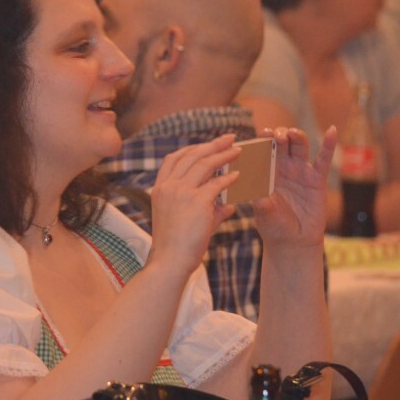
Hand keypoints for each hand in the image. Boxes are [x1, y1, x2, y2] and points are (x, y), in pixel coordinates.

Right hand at [149, 134, 239, 275]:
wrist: (170, 261)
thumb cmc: (175, 246)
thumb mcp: (184, 221)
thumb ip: (207, 209)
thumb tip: (228, 205)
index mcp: (160, 188)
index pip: (173, 159)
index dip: (191, 148)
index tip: (206, 145)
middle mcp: (169, 186)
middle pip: (192, 155)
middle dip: (212, 144)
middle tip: (229, 138)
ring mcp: (181, 192)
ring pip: (205, 164)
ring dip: (223, 155)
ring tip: (238, 151)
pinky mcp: (197, 201)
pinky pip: (217, 183)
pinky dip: (229, 178)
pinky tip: (239, 175)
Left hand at [252, 126, 336, 254]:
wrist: (293, 242)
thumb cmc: (274, 226)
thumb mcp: (263, 212)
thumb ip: (260, 200)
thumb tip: (256, 190)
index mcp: (266, 172)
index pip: (263, 150)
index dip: (263, 139)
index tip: (261, 134)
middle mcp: (283, 168)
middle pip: (282, 143)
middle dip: (278, 134)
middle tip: (275, 135)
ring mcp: (300, 171)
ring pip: (299, 146)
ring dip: (296, 136)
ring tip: (291, 134)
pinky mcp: (317, 179)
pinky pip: (323, 159)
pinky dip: (329, 144)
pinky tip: (332, 130)